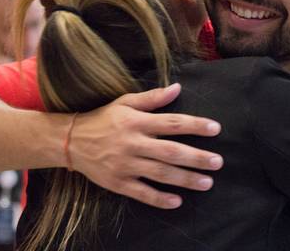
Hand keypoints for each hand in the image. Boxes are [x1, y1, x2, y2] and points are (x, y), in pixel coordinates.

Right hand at [68, 83, 222, 208]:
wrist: (71, 141)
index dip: (195, 125)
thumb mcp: (125, 102)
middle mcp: (133, 143)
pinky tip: (177, 202)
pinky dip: (159, 198)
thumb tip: (178, 87)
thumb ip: (152, 98)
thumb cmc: (103, 119)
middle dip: (196, 157)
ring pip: (160, 173)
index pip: (172, 123)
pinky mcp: (117, 182)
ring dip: (185, 179)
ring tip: (207, 182)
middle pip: (170, 151)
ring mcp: (125, 165)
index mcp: (137, 122)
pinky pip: (141, 193)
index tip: (216, 129)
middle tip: (218, 162)